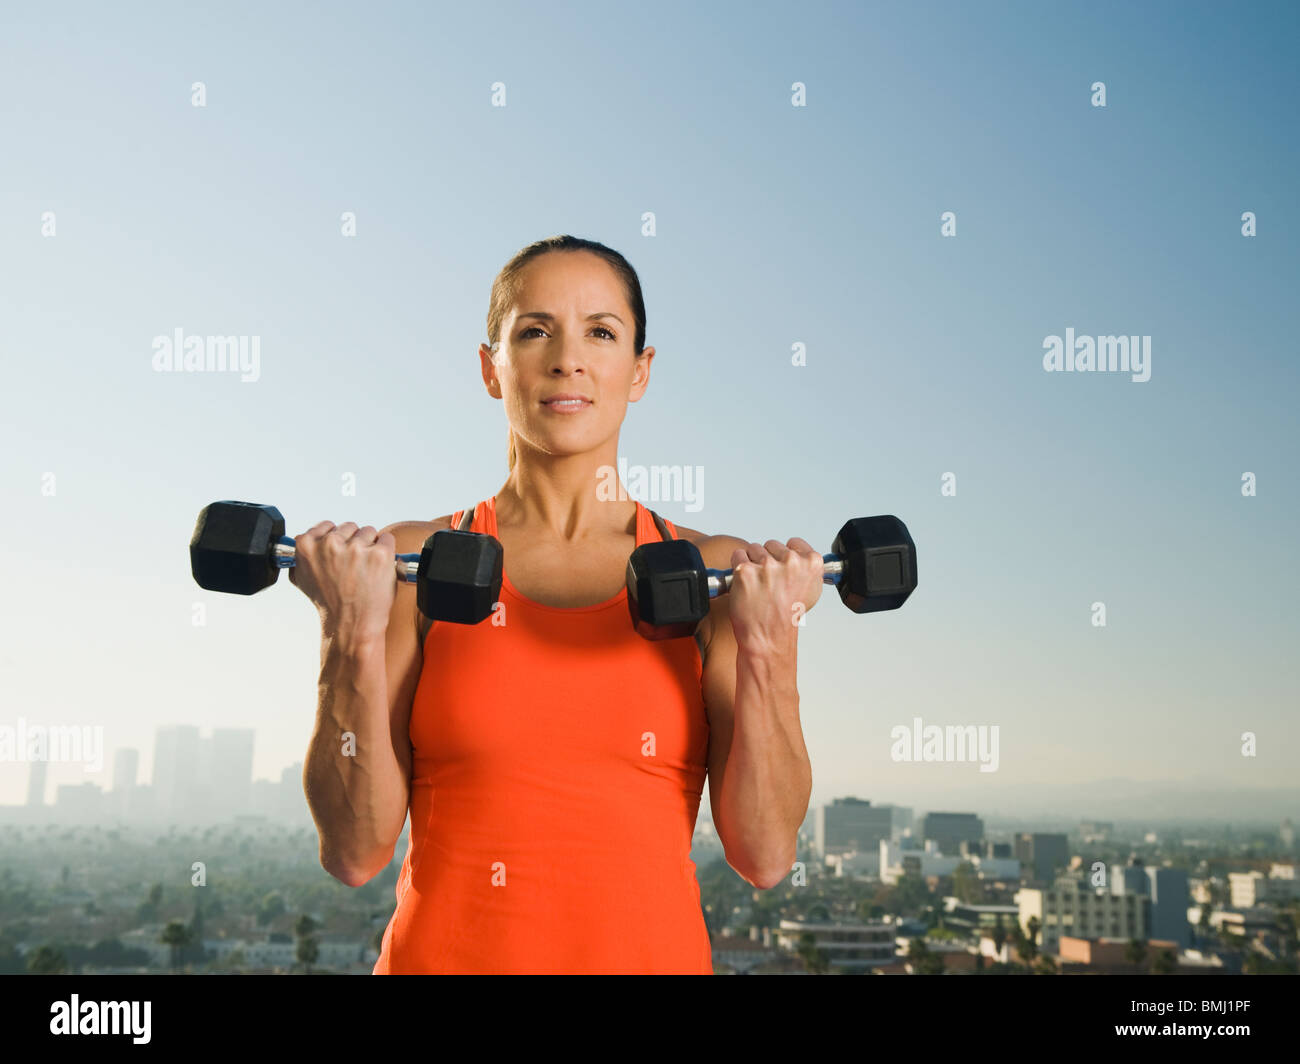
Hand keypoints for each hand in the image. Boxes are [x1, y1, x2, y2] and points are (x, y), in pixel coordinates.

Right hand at [288, 521, 397, 640]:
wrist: (351, 625)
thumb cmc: (330, 604)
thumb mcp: (302, 578)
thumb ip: (301, 556)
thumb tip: (303, 538)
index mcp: (307, 546)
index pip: (327, 526)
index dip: (336, 540)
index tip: (339, 554)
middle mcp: (330, 544)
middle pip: (349, 527)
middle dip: (353, 543)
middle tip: (353, 567)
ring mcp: (356, 548)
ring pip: (368, 532)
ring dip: (370, 547)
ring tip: (365, 570)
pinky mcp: (380, 554)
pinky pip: (387, 539)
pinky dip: (387, 552)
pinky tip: (378, 568)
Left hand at [727, 537, 823, 653]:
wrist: (768, 637)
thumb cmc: (786, 617)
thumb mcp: (812, 590)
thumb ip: (808, 567)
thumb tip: (801, 555)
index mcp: (811, 563)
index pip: (794, 542)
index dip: (785, 556)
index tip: (782, 568)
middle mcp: (791, 562)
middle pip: (772, 545)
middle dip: (768, 560)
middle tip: (769, 583)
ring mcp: (767, 566)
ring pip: (754, 549)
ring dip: (752, 563)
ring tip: (758, 585)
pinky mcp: (745, 570)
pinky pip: (738, 555)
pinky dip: (738, 568)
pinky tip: (746, 584)